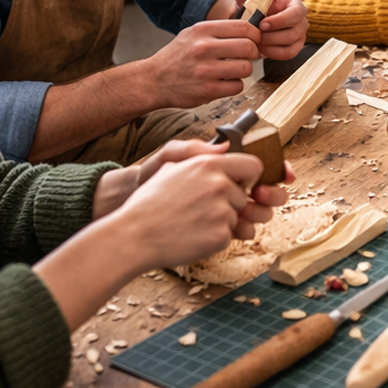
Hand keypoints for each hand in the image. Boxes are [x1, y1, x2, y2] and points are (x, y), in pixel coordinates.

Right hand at [109, 146, 291, 268]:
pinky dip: (214, 240)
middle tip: (201, 209)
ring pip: (238, 218)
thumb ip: (201, 154)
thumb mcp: (170, 165)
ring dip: (222, 223)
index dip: (247, 177)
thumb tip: (225, 148)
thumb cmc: (149, 202)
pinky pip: (230, 237)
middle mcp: (220, 185)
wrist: (134, 235)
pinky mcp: (221, 236)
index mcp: (209, 165)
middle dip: (229, 204)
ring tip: (193, 222)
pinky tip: (193, 236)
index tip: (238, 185)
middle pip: (244, 196)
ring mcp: (222, 211)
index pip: (253, 166)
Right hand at [144, 20, 260, 107]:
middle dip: (254, 53)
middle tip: (249, 57)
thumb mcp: (192, 34)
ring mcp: (206, 70)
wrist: (153, 81)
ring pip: (246, 68)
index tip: (255, 40)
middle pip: (248, 47)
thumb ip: (218, 31)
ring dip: (244, 70)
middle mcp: (204, 48)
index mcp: (202, 30)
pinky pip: (238, 86)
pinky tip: (224, 82)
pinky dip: (235, 85)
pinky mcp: (208, 90)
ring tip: (233, 70)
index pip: (244, 27)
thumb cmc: (177, 57)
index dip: (255, 34)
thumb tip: (250, 31)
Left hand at [257, 0, 307, 58]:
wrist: (255, 12)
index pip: (295, 12)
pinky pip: (289, 54)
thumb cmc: (255, 1)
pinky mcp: (296, 45)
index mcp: (292, 0)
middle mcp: (300, 17)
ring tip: (257, 42)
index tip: (262, 24)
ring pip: (291, 45)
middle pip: (293, 32)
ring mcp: (300, 32)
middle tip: (256, 36)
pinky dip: (273, 54)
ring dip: (271, 46)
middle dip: (271, 37)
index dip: (279, 21)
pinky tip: (262, 48)